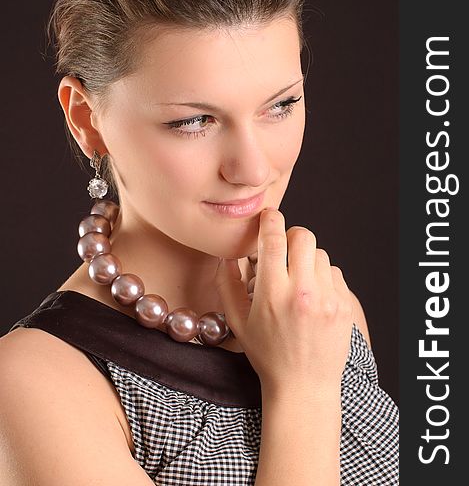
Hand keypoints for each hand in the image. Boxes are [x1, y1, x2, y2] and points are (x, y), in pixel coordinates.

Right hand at [215, 209, 353, 394]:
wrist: (304, 385)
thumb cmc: (267, 354)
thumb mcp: (237, 322)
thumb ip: (227, 284)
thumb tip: (227, 255)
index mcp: (273, 294)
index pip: (274, 240)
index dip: (270, 220)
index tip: (268, 216)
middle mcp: (303, 293)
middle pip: (303, 236)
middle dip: (291, 236)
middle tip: (285, 251)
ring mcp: (328, 299)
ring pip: (320, 253)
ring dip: (306, 259)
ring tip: (298, 281)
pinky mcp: (344, 305)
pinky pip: (334, 272)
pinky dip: (322, 276)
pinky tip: (313, 295)